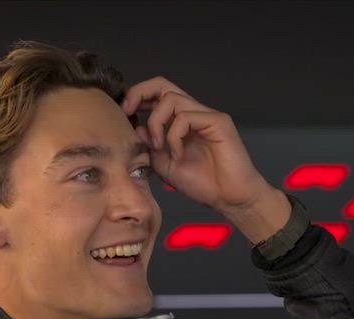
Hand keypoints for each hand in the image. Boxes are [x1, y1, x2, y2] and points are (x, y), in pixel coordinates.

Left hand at [121, 76, 291, 242]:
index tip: (123, 114)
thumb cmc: (204, 184)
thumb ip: (150, 148)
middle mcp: (194, 113)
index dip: (136, 98)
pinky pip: (186, 117)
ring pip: (171, 99)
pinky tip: (178, 155)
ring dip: (156, 123)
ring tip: (159, 147)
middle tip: (127, 113)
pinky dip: (174, 136)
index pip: (156, 95)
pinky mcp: (218, 121)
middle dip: (139, 93)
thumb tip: (136, 128)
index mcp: (181, 122)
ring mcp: (206, 115)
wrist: (230, 199)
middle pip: (162, 85)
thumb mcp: (166, 167)